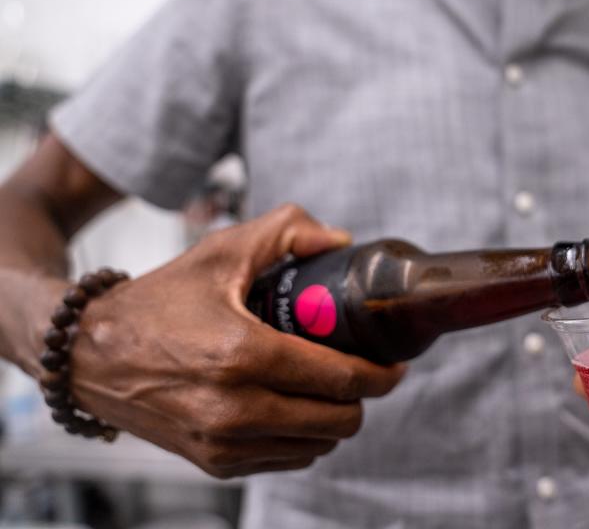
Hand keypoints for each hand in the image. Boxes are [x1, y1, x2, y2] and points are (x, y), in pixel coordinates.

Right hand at [68, 204, 405, 477]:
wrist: (89, 354)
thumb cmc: (157, 302)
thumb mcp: (220, 252)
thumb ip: (286, 231)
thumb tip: (339, 239)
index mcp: (243, 355)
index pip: (340, 378)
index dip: (380, 374)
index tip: (394, 365)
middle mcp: (234, 409)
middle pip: (338, 421)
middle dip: (361, 397)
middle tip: (360, 372)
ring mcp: (223, 443)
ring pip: (317, 446)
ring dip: (332, 419)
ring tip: (325, 388)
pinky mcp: (213, 463)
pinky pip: (285, 460)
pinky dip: (302, 439)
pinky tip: (294, 407)